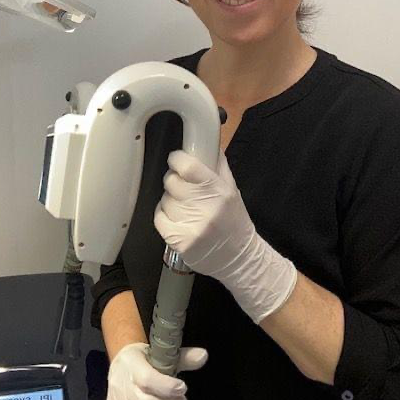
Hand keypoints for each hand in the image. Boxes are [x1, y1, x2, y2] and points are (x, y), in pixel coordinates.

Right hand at [107, 342, 206, 399]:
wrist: (121, 364)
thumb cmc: (143, 359)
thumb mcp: (159, 353)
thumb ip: (183, 357)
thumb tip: (203, 355)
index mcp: (132, 364)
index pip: (147, 379)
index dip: (166, 386)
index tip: (182, 387)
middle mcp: (123, 383)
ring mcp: (118, 399)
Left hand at [154, 150, 296, 323]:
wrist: (239, 259)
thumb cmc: (234, 221)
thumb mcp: (232, 190)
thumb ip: (218, 165)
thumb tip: (206, 140)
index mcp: (219, 190)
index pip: (188, 167)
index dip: (177, 160)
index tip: (177, 160)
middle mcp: (206, 207)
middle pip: (172, 181)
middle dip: (174, 181)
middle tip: (184, 189)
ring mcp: (192, 225)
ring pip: (165, 199)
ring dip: (171, 201)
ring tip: (186, 209)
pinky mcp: (180, 241)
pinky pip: (159, 218)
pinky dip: (164, 216)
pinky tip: (177, 220)